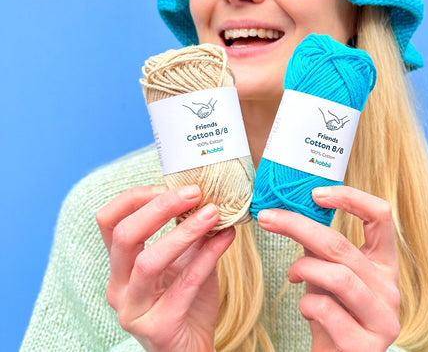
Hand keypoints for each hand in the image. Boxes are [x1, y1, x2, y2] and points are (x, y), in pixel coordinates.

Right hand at [96, 185, 234, 351]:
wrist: (192, 349)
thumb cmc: (186, 301)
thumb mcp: (183, 258)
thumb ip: (185, 229)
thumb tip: (203, 193)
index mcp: (119, 266)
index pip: (108, 221)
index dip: (135, 198)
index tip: (166, 184)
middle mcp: (118, 288)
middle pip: (125, 235)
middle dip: (160, 207)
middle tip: (194, 192)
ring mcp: (134, 310)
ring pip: (149, 261)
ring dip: (184, 231)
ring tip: (213, 212)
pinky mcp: (158, 328)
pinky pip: (184, 285)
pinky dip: (208, 256)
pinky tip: (227, 238)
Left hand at [257, 186, 399, 351]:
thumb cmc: (332, 311)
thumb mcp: (328, 272)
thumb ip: (320, 244)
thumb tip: (288, 208)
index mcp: (383, 262)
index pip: (380, 216)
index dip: (350, 198)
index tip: (315, 193)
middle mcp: (389, 287)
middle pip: (341, 244)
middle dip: (298, 227)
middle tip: (268, 217)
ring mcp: (382, 318)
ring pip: (337, 276)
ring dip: (304, 269)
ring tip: (293, 274)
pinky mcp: (365, 345)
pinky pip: (326, 310)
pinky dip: (306, 305)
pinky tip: (307, 309)